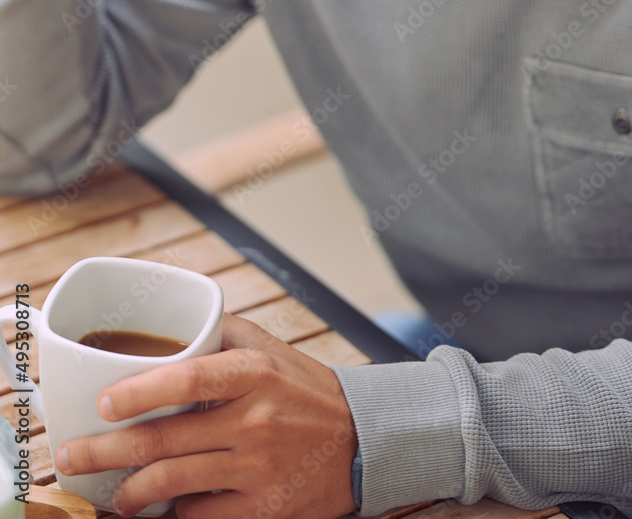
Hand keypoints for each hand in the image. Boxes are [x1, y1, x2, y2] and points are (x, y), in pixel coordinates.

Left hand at [55, 314, 357, 518]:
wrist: (361, 439)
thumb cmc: (303, 388)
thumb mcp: (268, 347)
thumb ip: (217, 333)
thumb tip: (161, 329)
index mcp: (253, 372)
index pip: (186, 378)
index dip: (138, 392)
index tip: (103, 402)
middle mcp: (254, 420)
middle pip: (164, 440)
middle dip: (105, 452)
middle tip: (72, 456)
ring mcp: (258, 468)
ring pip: (172, 484)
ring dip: (130, 493)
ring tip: (112, 493)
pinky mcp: (264, 509)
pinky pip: (200, 517)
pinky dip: (173, 514)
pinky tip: (161, 509)